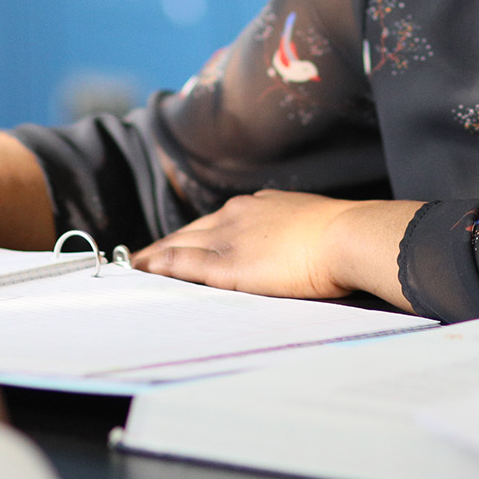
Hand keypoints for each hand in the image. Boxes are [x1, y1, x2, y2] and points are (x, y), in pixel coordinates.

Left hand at [130, 190, 345, 298]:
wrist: (347, 236)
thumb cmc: (343, 236)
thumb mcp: (312, 226)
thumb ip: (294, 234)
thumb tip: (298, 247)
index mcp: (258, 207)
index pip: (213, 223)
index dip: (192, 236)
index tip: (178, 246)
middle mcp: (236, 216)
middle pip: (188, 232)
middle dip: (164, 246)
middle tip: (140, 259)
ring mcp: (229, 238)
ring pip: (178, 245)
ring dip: (154, 256)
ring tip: (132, 268)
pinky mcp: (226, 264)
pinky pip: (182, 264)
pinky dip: (159, 267)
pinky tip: (142, 271)